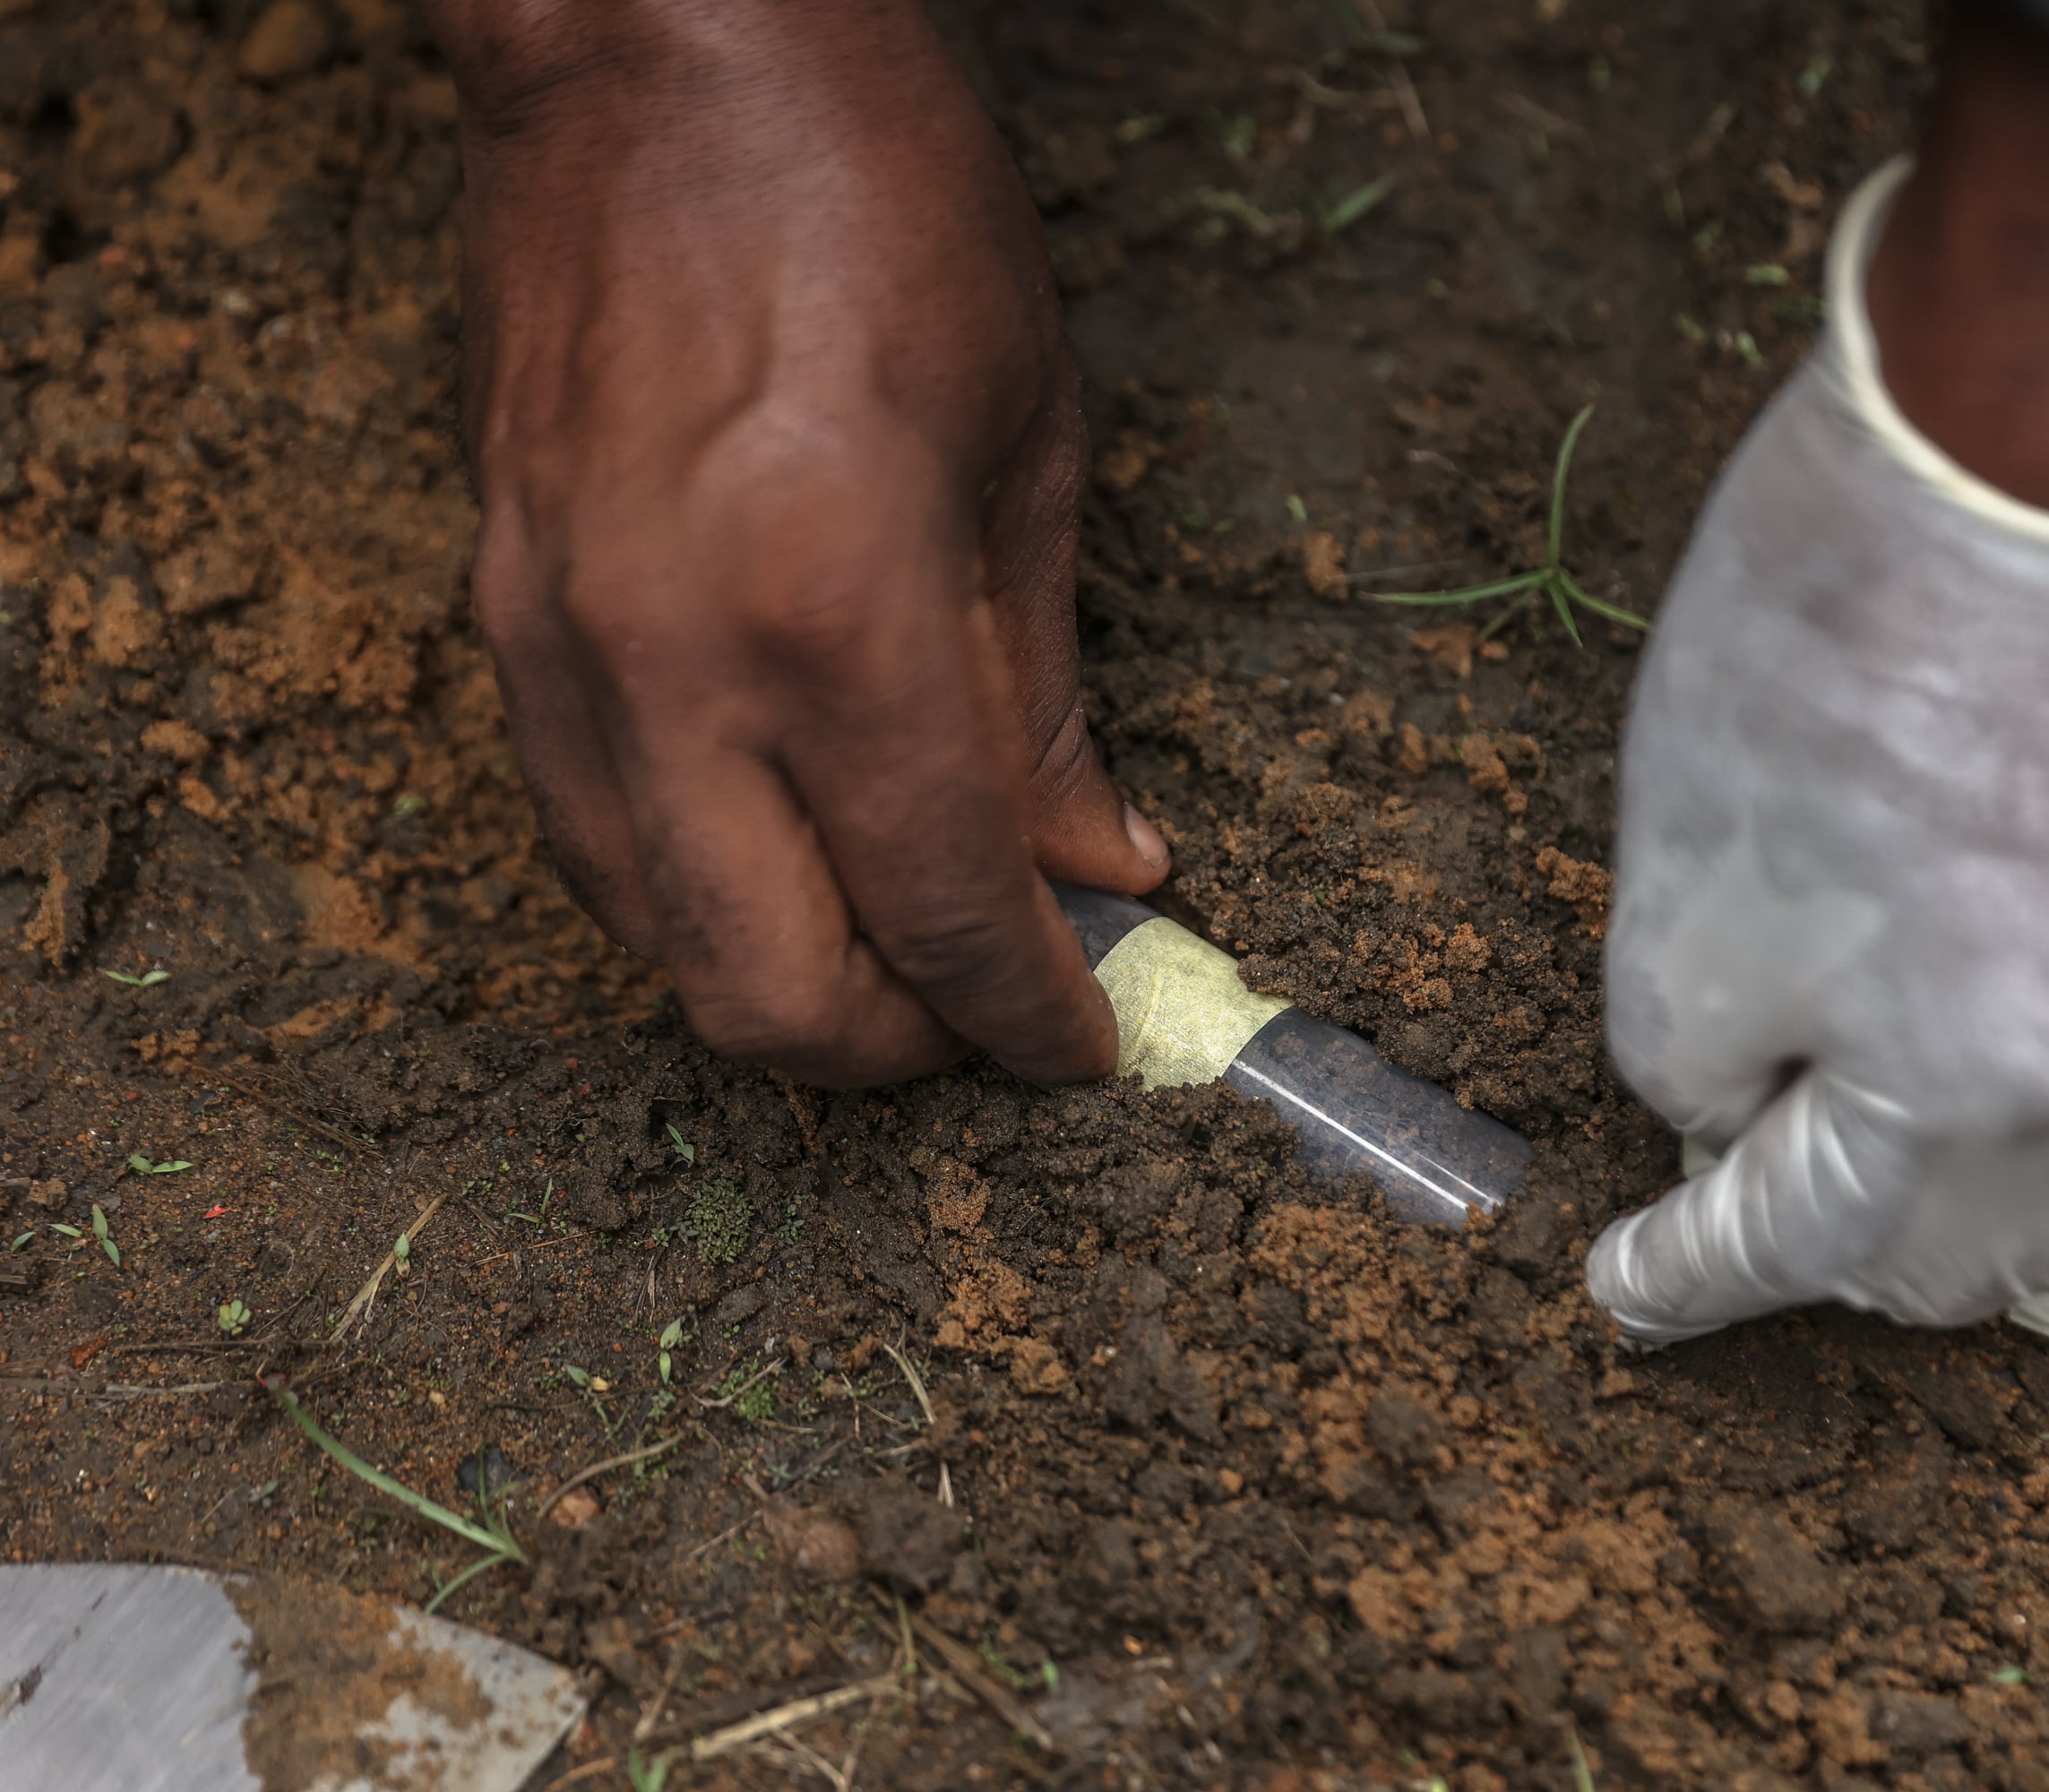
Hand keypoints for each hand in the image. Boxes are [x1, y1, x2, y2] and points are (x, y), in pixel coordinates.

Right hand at [433, 0, 1165, 1086]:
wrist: (652, 51)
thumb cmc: (875, 203)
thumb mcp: (1027, 445)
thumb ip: (1044, 694)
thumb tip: (1095, 871)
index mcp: (838, 608)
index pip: (944, 910)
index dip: (1029, 1019)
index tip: (1085, 1045)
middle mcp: (675, 663)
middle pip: (768, 997)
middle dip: (898, 1050)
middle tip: (992, 1012)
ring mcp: (559, 650)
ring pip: (656, 944)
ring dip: (792, 987)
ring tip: (902, 943)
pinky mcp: (494, 619)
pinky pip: (588, 841)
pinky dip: (696, 897)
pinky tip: (786, 852)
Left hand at [1586, 164, 2048, 1363]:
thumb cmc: (1853, 637)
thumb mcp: (1689, 868)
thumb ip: (1694, 1046)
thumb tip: (1735, 1113)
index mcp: (1954, 1090)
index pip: (1789, 1234)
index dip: (1688, 1270)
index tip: (1623, 1296)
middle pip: (1950, 1247)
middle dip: (1828, 1237)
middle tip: (1741, 1188)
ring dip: (1986, 1223)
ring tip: (1903, 1198)